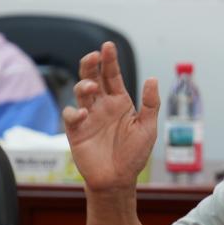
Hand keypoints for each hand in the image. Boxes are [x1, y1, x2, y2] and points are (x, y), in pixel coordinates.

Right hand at [62, 41, 160, 189]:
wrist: (118, 179)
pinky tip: (82, 114)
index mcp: (120, 102)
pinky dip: (74, 113)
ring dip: (84, 85)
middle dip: (92, 64)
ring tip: (92, 86)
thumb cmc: (134, 154)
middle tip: (94, 55)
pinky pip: (70, 116)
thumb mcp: (147, 127)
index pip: (113, 76)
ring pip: (81, 92)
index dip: (110, 61)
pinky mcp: (76, 131)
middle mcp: (102, 105)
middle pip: (93, 77)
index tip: (108, 46)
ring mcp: (88, 117)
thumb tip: (153, 79)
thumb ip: (150, 104)